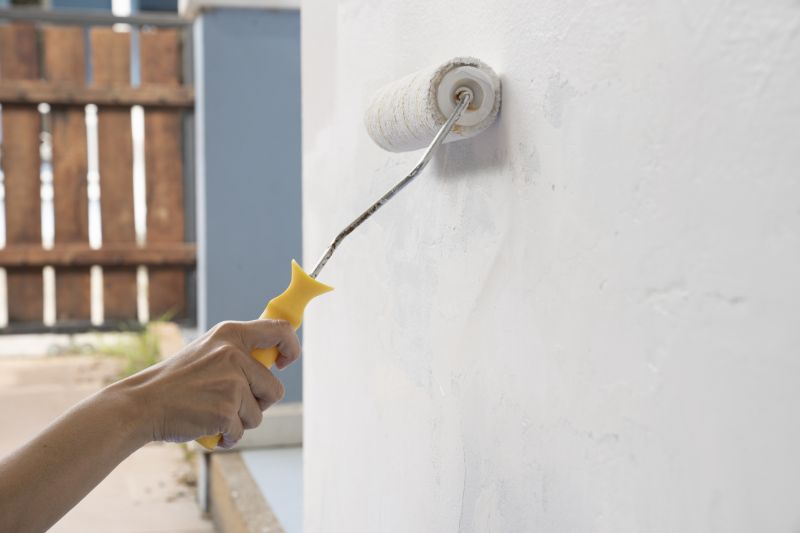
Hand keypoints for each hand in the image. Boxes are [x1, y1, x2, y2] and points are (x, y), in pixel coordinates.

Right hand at [117, 319, 300, 447]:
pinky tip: (207, 427)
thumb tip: (276, 356)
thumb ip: (238, 352)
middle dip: (259, 403)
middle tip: (231, 404)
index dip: (292, 348)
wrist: (141, 404)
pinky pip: (242, 431)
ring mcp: (231, 382)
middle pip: (275, 388)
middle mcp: (234, 354)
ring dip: (240, 421)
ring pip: (259, 414)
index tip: (284, 363)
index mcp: (231, 334)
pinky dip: (227, 436)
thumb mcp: (208, 351)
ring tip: (211, 413)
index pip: (281, 331)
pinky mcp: (226, 410)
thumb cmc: (176, 381)